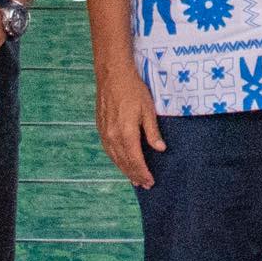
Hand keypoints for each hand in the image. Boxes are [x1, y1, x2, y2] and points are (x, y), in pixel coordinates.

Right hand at [95, 67, 165, 188]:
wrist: (113, 75)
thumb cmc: (133, 90)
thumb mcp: (148, 110)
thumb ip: (153, 132)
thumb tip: (160, 149)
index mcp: (126, 133)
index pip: (136, 160)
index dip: (143, 172)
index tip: (150, 181)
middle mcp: (113, 136)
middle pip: (124, 162)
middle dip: (135, 175)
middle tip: (144, 185)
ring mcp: (105, 132)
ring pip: (115, 158)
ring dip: (124, 170)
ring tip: (134, 178)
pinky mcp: (101, 127)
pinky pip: (108, 149)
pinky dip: (116, 159)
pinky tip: (121, 163)